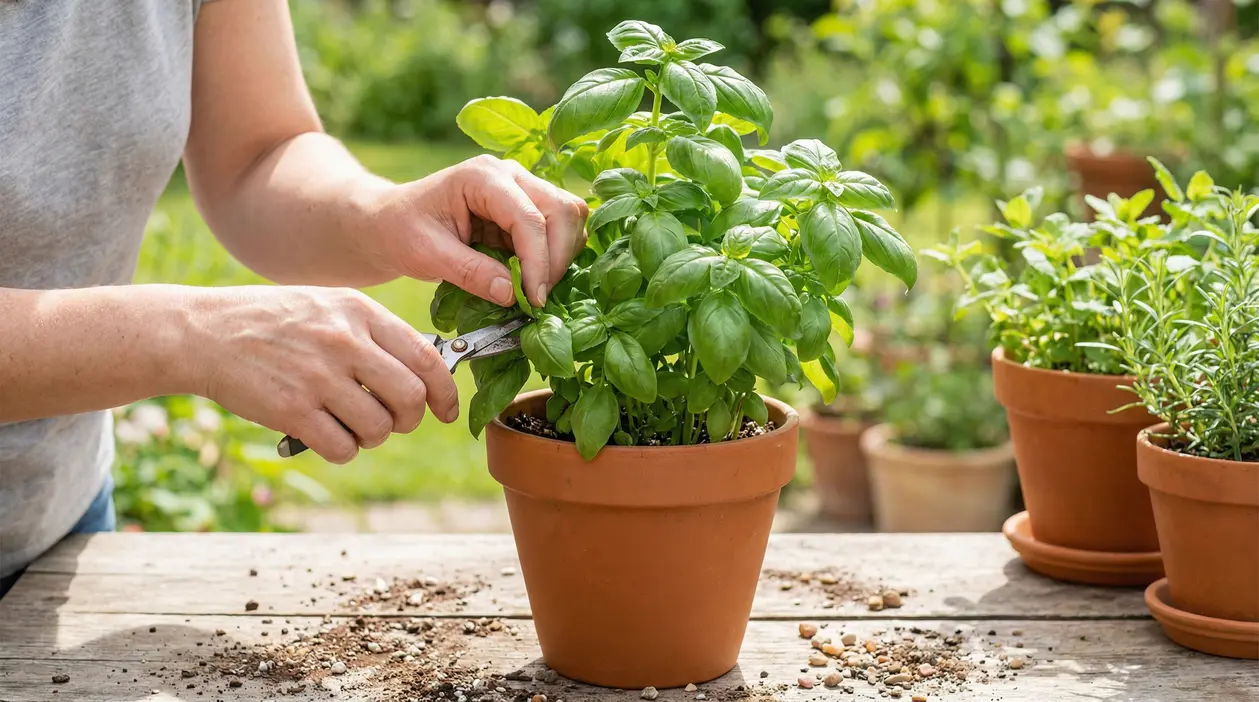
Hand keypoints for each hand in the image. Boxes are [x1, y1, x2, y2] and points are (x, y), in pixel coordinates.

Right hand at [187, 286, 457, 463]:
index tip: (446, 410)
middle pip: (410, 398)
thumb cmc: (273, 322)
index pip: (427, 357)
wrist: (203, 333)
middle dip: (408, 419)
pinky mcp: (292, 410)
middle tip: (391, 420)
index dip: (445, 392)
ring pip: (379, 428)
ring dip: (372, 436)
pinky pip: (343, 448)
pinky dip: (342, 450)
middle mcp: (344, 342)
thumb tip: (425, 372)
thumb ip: (374, 333)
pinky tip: (325, 434)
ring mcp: (318, 377)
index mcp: (359, 312)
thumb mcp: (328, 306)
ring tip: (350, 424)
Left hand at [365, 155, 588, 306]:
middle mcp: (510, 175)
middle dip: (556, 259)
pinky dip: (555, 257)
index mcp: (483, 177)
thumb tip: (513, 294)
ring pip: (569, 217)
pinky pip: (559, 230)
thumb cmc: (398, 231)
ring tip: (534, 290)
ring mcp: (522, 189)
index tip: (532, 300)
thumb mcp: (426, 255)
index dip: (538, 263)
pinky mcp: (525, 208)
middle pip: (563, 210)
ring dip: (561, 257)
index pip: (530, 218)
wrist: (387, 223)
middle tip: (537, 299)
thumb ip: (470, 272)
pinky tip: (533, 280)